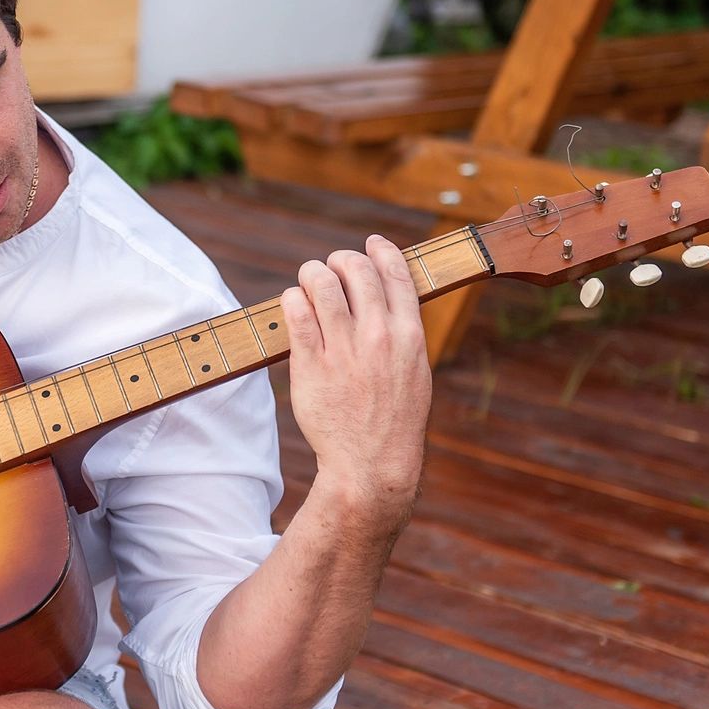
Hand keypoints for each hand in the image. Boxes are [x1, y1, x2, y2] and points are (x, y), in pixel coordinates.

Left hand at [282, 236, 432, 530]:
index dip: (381, 250)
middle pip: (355, 270)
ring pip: (321, 283)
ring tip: (309, 281)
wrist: (372, 465)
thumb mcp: (415, 371)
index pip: (395, 273)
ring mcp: (343, 351)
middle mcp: (378, 337)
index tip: (371, 244)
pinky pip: (296, 313)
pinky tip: (294, 303)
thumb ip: (402, 332)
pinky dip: (293, 299)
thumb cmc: (393, 419)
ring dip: (312, 274)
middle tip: (331, 268)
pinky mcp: (311, 365)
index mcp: (409, 336)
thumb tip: (387, 297)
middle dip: (340, 260)